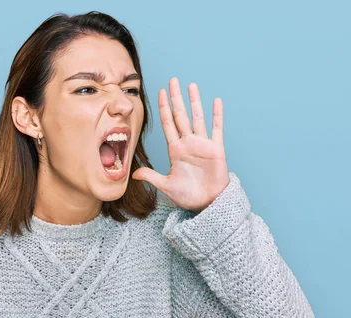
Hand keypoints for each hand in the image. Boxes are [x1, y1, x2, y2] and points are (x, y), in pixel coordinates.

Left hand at [132, 77, 229, 212]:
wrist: (208, 203)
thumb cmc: (189, 195)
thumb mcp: (167, 186)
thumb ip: (152, 177)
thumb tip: (133, 174)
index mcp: (176, 150)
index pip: (168, 124)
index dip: (163, 108)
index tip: (159, 92)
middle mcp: (188, 143)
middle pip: (180, 115)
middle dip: (176, 98)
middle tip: (172, 80)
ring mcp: (202, 144)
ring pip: (197, 118)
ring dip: (194, 101)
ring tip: (191, 85)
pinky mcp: (216, 149)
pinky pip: (217, 129)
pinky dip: (217, 115)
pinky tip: (216, 101)